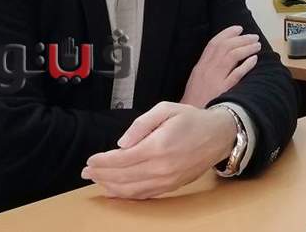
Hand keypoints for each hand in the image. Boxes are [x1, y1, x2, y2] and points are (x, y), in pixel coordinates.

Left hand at [82, 102, 236, 198]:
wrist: (219, 136)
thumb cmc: (191, 119)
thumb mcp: (165, 109)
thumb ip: (141, 125)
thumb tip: (121, 143)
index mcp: (158, 146)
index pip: (122, 159)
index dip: (102, 162)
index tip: (90, 160)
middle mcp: (162, 168)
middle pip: (123, 177)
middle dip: (101, 175)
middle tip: (86, 172)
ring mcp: (167, 180)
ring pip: (131, 190)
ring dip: (110, 186)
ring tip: (96, 180)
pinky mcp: (171, 187)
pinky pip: (144, 195)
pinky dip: (126, 194)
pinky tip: (115, 189)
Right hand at [180, 25, 260, 107]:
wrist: (189, 117)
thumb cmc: (195, 99)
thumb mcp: (197, 79)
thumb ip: (208, 66)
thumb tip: (224, 54)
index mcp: (200, 66)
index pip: (214, 43)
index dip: (227, 34)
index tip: (239, 28)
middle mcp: (207, 69)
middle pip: (225, 47)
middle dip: (241, 39)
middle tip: (253, 36)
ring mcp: (215, 79)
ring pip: (232, 56)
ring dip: (246, 48)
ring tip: (257, 45)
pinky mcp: (223, 90)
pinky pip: (236, 74)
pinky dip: (246, 65)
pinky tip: (254, 59)